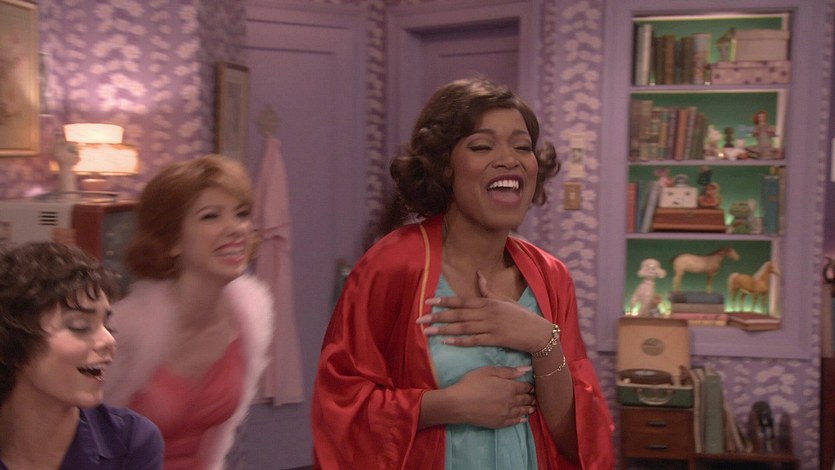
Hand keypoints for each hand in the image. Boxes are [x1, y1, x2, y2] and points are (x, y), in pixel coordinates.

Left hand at [418, 271, 552, 352]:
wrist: (539, 332)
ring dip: (443, 329)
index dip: (444, 301)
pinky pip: (473, 340)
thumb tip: (478, 274)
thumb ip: (488, 290)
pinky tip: (446, 341)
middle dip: (437, 316)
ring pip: (462, 327)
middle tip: (420, 319)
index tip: (428, 302)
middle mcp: (487, 312)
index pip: (462, 301)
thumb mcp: (505, 300)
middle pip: (458, 314)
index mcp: (488, 302)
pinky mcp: (495, 339)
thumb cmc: (521, 316)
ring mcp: (491, 326)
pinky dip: (459, 341)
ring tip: (427, 332)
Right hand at [449, 365, 535, 428]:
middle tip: (534, 397)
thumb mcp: (488, 371)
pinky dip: (520, 419)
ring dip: (528, 408)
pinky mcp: (500, 423)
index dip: (530, 386)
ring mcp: (506, 414)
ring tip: (532, 408)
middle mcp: (511, 402)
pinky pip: (514, 422)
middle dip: (531, 397)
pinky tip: (523, 419)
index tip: (532, 386)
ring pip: (522, 411)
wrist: (458, 404)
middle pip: (525, 399)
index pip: (525, 387)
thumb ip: (508, 371)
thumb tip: (527, 369)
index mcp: (510, 387)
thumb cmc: (471, 384)